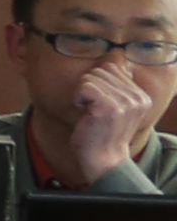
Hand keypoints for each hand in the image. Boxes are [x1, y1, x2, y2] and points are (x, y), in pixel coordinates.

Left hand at [64, 59, 171, 180]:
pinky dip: (78, 99)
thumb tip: (112, 61)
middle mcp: (137, 98)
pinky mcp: (109, 107)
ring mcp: (125, 102)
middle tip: (92, 108)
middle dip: (88, 87)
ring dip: (82, 94)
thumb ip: (119, 87)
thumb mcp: (119, 108)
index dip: (98, 83)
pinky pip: (84, 86)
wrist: (104, 159)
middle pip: (100, 70)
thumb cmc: (103, 133)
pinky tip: (85, 113)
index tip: (99, 103)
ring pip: (90, 77)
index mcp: (141, 96)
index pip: (112, 68)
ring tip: (90, 111)